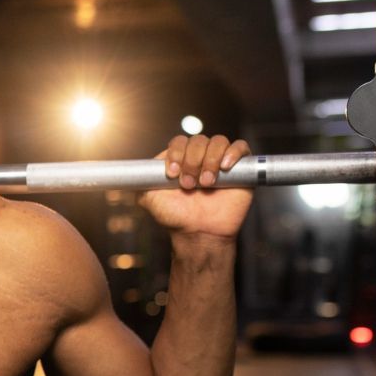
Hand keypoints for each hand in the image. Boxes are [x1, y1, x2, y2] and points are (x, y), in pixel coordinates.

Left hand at [138, 135, 252, 243]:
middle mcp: (200, 158)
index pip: (179, 142)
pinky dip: (233, 153)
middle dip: (192, 161)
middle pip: (199, 140)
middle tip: (189, 185)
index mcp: (180, 160)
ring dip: (210, 160)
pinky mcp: (241, 169)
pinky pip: (241, 147)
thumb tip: (134, 169)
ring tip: (206, 183)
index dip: (176, 153)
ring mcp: (220, 162)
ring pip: (218, 142)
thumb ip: (141, 180)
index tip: (172, 173)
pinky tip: (225, 169)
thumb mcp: (149, 199)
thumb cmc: (175, 218)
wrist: (199, 235)